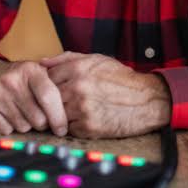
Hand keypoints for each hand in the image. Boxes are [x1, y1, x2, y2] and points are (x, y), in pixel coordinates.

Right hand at [0, 58, 67, 136]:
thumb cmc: (19, 79)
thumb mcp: (37, 73)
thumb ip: (57, 86)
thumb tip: (73, 112)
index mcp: (31, 69)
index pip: (49, 97)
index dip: (58, 117)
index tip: (62, 130)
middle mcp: (12, 79)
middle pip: (37, 118)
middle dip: (40, 123)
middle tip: (35, 114)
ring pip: (22, 126)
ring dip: (24, 125)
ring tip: (18, 111)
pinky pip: (4, 130)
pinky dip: (7, 128)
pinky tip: (5, 116)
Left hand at [40, 52, 171, 138]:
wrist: (145, 100)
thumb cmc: (120, 78)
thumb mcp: (96, 60)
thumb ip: (67, 59)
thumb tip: (42, 62)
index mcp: (77, 68)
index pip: (46, 78)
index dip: (49, 84)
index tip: (55, 88)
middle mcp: (77, 87)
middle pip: (48, 97)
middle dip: (52, 101)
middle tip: (61, 102)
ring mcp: (82, 109)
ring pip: (56, 114)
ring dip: (62, 115)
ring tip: (75, 110)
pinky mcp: (88, 128)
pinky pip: (69, 129)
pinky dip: (74, 126)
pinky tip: (85, 119)